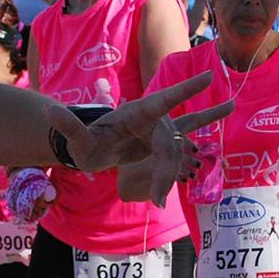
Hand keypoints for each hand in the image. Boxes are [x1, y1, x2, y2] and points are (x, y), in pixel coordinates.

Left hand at [46, 71, 233, 206]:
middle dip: (165, 172)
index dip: (186, 90)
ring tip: (160, 199)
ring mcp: (161, 127)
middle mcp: (153, 116)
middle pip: (170, 145)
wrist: (91, 148)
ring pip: (177, 151)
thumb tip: (49, 112)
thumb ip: (68, 127)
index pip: (164, 100)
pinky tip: (229, 107)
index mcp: (136, 113)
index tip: (208, 78)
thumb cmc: (85, 142)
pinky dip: (209, 118)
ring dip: (171, 174)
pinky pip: (191, 129)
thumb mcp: (77, 140)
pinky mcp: (165, 138)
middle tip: (156, 199)